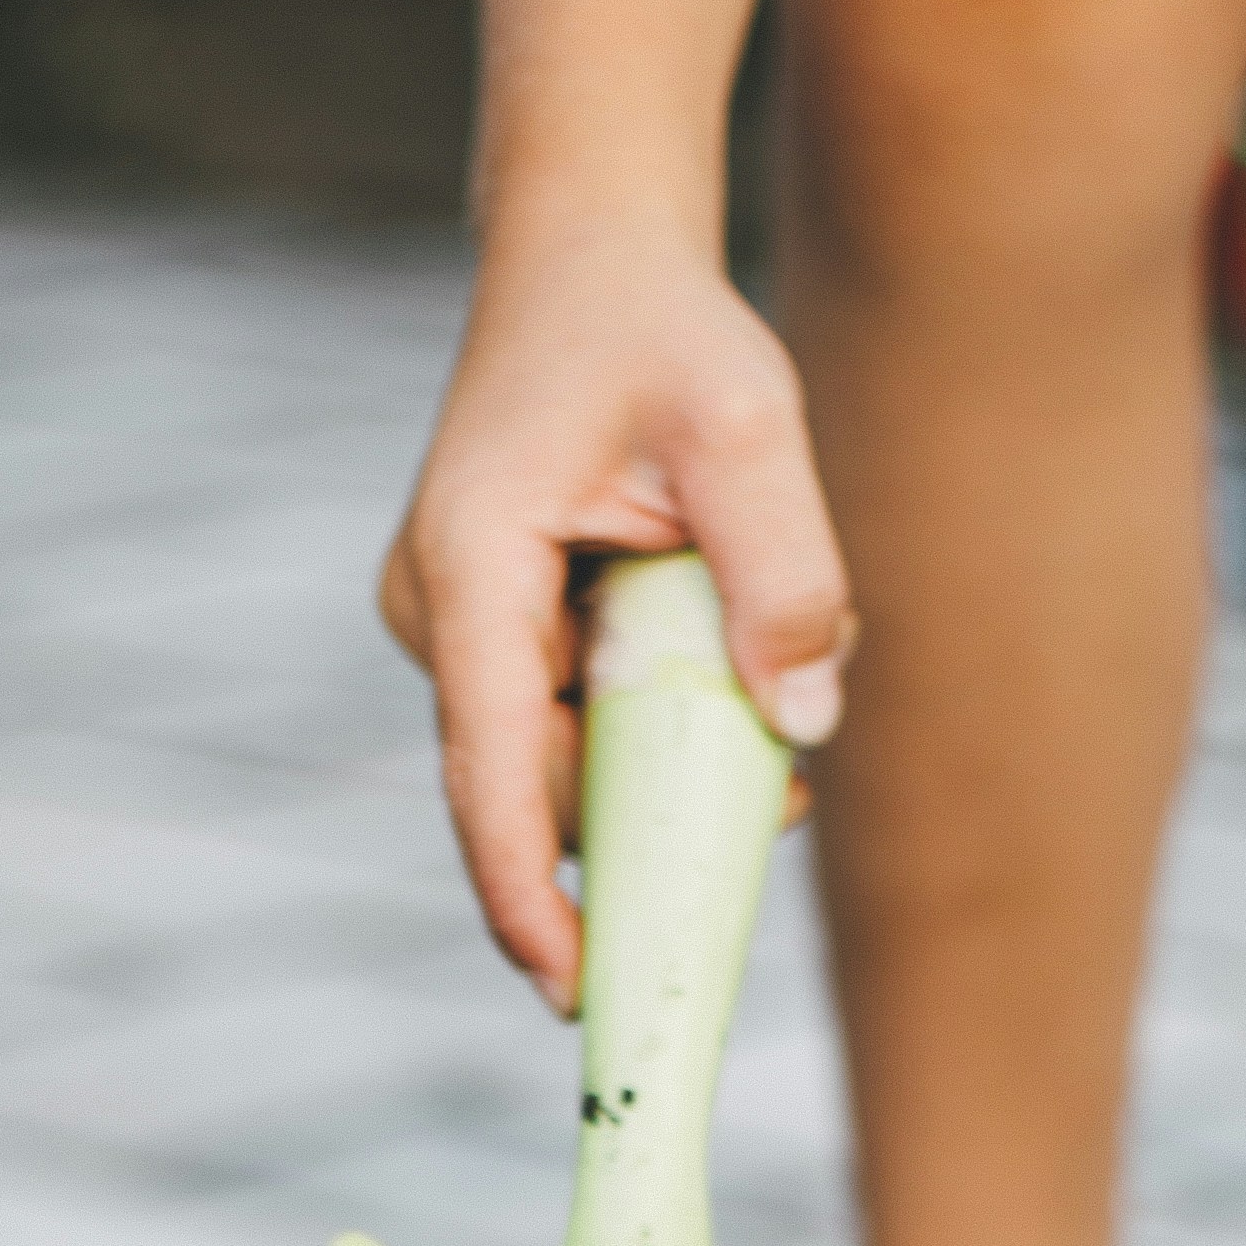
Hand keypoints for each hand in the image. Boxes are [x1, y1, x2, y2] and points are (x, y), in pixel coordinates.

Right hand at [378, 218, 851, 1005]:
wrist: (592, 252)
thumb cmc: (660, 325)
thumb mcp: (748, 424)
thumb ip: (783, 571)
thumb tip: (805, 723)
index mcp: (469, 570)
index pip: (490, 773)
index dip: (530, 898)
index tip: (578, 994)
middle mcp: (440, 614)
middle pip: (539, 783)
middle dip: (648, 816)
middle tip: (774, 802)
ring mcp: (460, 628)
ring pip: (566, 756)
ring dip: (664, 754)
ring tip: (762, 702)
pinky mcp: (497, 632)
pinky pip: (575, 717)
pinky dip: (651, 717)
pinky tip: (718, 660)